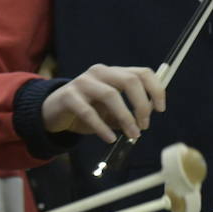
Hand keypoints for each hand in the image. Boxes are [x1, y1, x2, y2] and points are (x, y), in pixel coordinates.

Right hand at [41, 64, 163, 142]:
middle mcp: (99, 72)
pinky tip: (109, 138)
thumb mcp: (109, 111)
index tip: (160, 109)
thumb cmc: (85, 110)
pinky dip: (102, 127)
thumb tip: (143, 121)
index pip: (142, 73)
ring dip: (125, 117)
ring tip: (132, 135)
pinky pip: (89, 112)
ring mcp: (83, 82)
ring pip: (111, 95)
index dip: (155, 90)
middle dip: (142, 105)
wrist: (52, 112)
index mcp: (113, 73)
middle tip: (144, 126)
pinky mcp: (68, 96)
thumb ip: (126, 113)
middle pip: (129, 80)